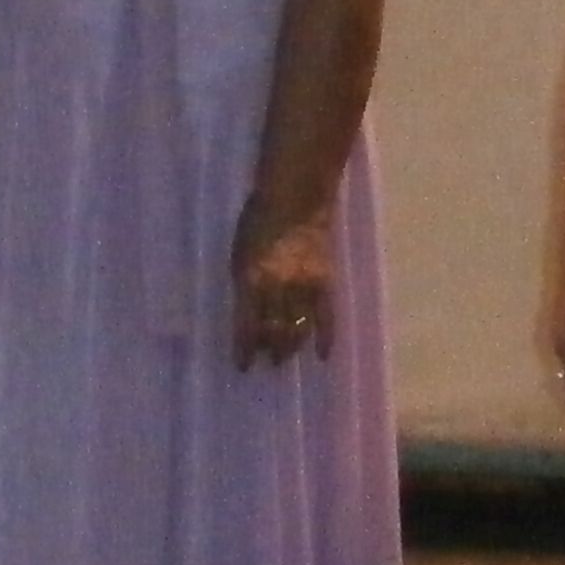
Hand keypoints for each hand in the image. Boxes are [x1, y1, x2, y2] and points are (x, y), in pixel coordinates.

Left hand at [233, 206, 339, 368]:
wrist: (296, 198)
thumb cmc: (257, 221)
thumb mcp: (238, 251)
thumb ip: (242, 283)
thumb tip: (245, 312)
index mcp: (250, 278)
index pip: (246, 323)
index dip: (244, 348)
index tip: (243, 366)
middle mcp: (277, 287)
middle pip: (273, 329)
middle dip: (269, 349)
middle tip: (268, 361)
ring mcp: (303, 286)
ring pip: (298, 328)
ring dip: (291, 346)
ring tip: (284, 358)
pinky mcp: (325, 282)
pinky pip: (326, 317)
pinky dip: (325, 338)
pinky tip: (323, 355)